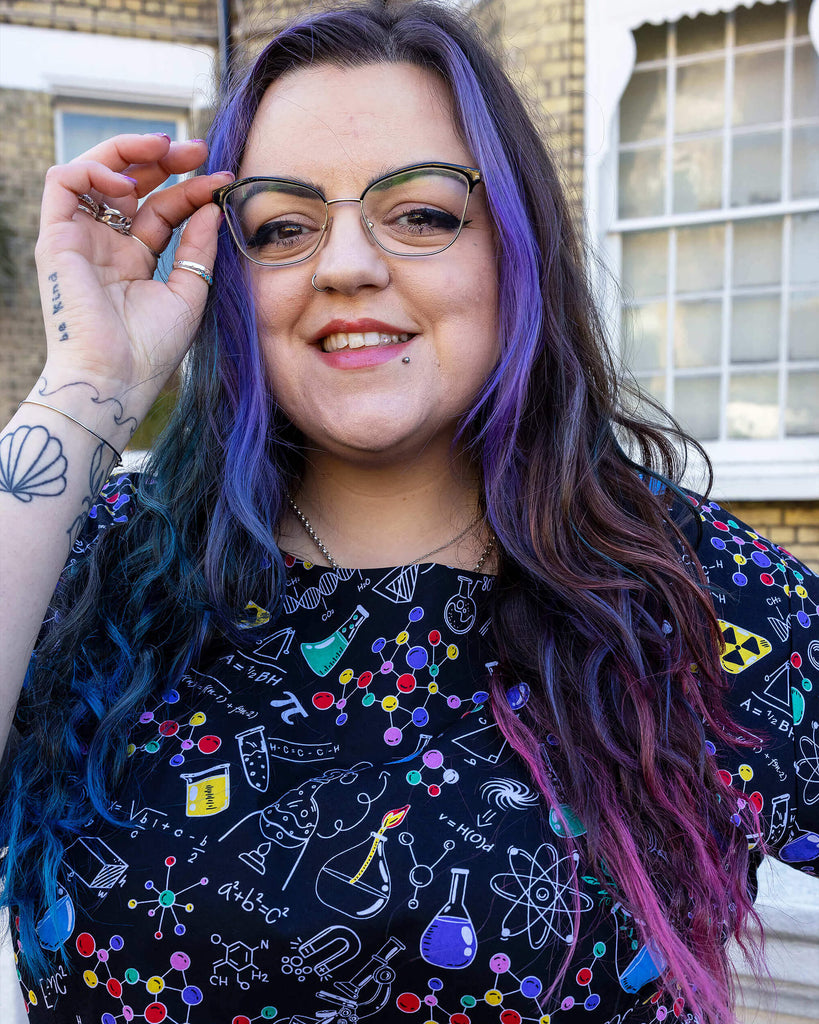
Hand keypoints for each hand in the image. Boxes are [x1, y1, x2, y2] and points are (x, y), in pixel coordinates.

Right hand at [34, 132, 232, 414]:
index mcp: (136, 261)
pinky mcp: (55, 238)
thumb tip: (211, 206)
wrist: (116, 378)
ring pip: (95, 173)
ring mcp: (80, 239)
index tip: (223, 180)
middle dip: (163, 159)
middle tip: (197, 150)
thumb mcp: (189, 293)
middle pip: (130, 184)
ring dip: (129, 152)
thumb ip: (199, 248)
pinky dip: (95, 169)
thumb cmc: (151, 349)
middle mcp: (106, 246)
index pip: (162, 210)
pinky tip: (130, 184)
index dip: (192, 191)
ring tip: (166, 149)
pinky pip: (64, 182)